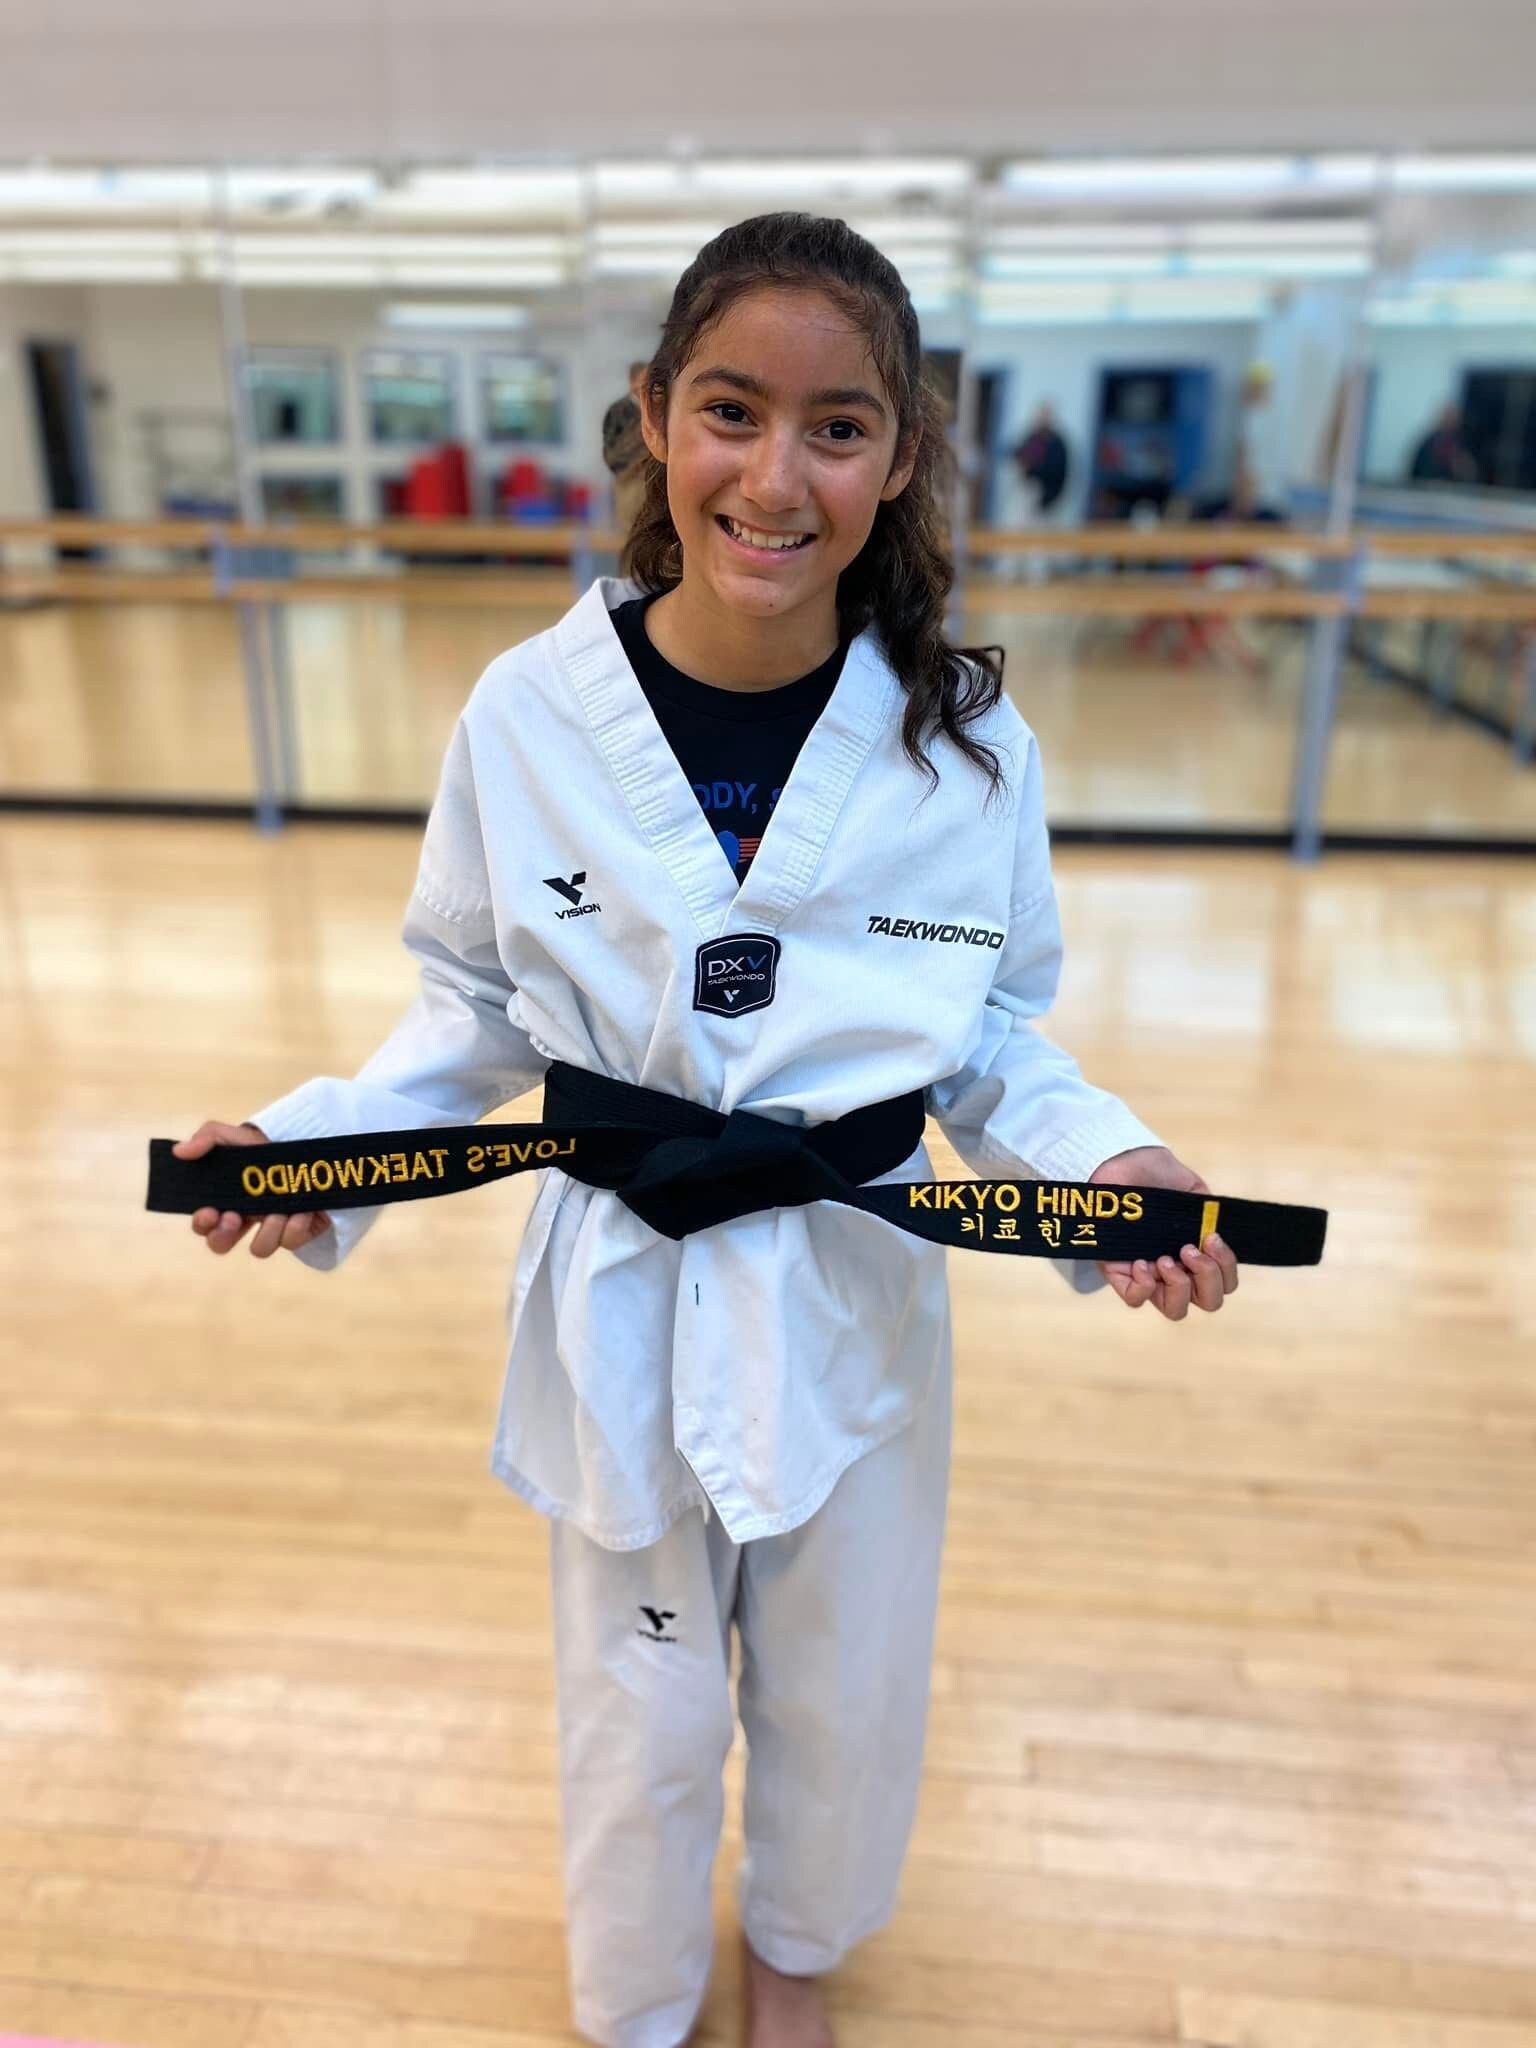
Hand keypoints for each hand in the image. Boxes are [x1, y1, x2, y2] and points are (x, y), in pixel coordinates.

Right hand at [174, 1120, 332, 1258]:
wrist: (308, 1151)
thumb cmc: (265, 1149)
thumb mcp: (236, 1136)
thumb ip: (208, 1138)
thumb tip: (180, 1150)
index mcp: (226, 1202)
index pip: (204, 1225)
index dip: (202, 1224)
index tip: (209, 1212)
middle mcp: (247, 1220)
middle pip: (221, 1245)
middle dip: (223, 1236)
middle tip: (233, 1217)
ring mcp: (272, 1228)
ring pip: (259, 1249)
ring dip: (266, 1231)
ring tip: (277, 1210)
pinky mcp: (300, 1232)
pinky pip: (292, 1242)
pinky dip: (295, 1227)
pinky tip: (302, 1210)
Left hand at [1088, 1144, 1237, 1320]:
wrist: (1125, 1160)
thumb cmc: (1159, 1176)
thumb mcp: (1195, 1193)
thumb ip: (1210, 1217)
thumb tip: (1214, 1235)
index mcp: (1197, 1254)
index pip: (1224, 1283)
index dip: (1225, 1268)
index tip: (1211, 1238)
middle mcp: (1176, 1270)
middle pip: (1208, 1301)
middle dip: (1208, 1278)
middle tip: (1189, 1249)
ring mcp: (1148, 1274)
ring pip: (1175, 1309)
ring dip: (1180, 1286)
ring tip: (1166, 1258)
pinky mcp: (1117, 1272)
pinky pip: (1135, 1299)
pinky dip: (1143, 1286)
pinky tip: (1140, 1262)